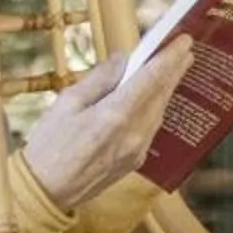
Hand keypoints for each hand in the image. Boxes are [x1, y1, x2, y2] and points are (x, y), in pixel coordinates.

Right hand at [22, 43, 193, 210]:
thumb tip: (123, 59)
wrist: (46, 191)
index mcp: (115, 116)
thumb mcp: (67, 102)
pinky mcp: (135, 162)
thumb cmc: (49, 145)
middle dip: (175, 70)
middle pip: (161, 95)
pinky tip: (156, 98)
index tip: (184, 41)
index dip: (170, 57)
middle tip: (186, 49)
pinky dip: (156, 108)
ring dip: (167, 89)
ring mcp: (137, 151)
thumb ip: (100, 79)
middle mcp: (133, 134)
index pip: (151, 79)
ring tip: (174, 68)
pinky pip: (152, 128)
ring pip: (159, 111)